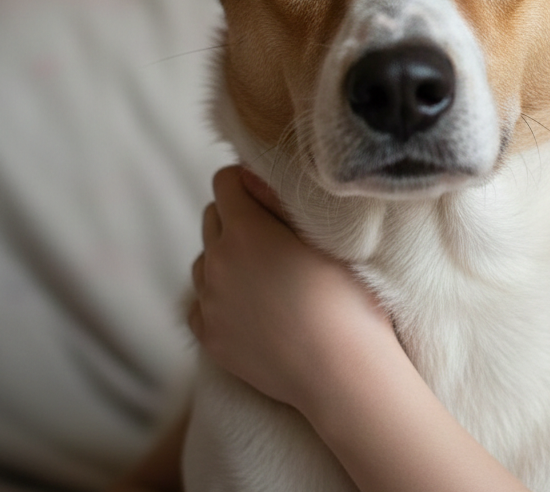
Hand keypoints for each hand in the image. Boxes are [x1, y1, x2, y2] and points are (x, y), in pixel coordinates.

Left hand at [189, 166, 389, 410]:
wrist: (342, 372)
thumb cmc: (348, 299)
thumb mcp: (327, 237)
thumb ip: (283, 202)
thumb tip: (255, 177)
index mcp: (246, 230)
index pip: (225, 182)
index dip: (246, 181)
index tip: (266, 192)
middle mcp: (217, 262)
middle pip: (212, 218)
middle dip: (236, 217)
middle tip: (272, 234)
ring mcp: (210, 303)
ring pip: (204, 262)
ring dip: (226, 259)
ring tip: (265, 275)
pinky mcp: (210, 337)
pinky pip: (201, 304)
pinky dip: (219, 300)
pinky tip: (251, 307)